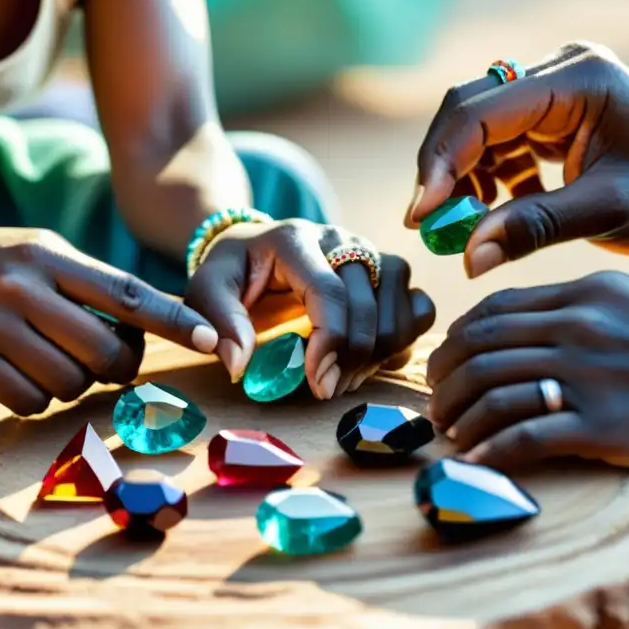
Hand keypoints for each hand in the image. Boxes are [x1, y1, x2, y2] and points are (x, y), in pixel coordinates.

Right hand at [0, 228, 218, 415]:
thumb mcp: (43, 253)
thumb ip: (96, 282)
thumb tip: (165, 315)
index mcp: (50, 257)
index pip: (127, 292)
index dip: (173, 320)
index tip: (209, 339)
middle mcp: (23, 290)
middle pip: (105, 351)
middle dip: (119, 366)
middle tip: (111, 359)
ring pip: (71, 382)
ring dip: (77, 382)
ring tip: (57, 359)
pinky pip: (31, 402)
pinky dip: (40, 398)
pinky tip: (26, 374)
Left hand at [184, 219, 435, 398]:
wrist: (256, 247)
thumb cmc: (233, 272)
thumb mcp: (208, 290)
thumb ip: (219, 322)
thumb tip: (240, 365)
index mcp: (295, 239)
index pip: (329, 293)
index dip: (330, 344)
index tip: (317, 384)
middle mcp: (341, 239)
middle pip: (368, 306)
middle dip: (350, 359)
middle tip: (324, 389)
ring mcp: (371, 251)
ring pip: (402, 306)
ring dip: (378, 353)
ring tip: (344, 375)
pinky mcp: (389, 270)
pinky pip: (420, 307)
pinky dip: (404, 339)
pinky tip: (373, 357)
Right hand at [406, 42, 628, 280]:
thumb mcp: (610, 213)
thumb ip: (534, 228)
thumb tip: (467, 258)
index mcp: (579, 79)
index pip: (483, 112)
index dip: (442, 163)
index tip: (420, 216)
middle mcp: (560, 71)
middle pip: (470, 110)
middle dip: (443, 167)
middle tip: (427, 225)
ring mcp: (555, 90)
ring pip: (477, 126)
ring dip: (462, 176)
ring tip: (462, 226)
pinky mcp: (553, 114)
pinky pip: (499, 141)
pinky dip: (486, 177)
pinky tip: (494, 211)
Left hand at [425, 270, 628, 473]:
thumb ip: (604, 290)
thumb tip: (566, 299)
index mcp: (586, 296)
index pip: (495, 310)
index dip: (459, 336)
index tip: (447, 358)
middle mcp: (577, 331)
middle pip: (481, 349)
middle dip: (446, 377)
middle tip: (436, 401)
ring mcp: (587, 378)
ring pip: (492, 392)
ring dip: (460, 416)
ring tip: (450, 433)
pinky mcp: (603, 428)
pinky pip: (525, 438)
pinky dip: (490, 452)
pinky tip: (474, 464)